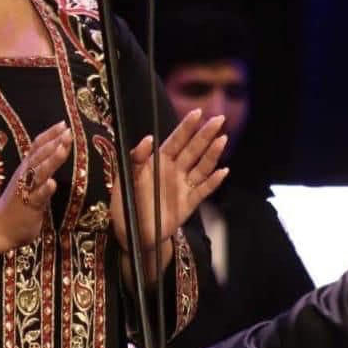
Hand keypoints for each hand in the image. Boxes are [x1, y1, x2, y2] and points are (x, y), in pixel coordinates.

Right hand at [0, 121, 71, 249]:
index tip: (63, 124)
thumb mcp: (28, 181)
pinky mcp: (29, 206)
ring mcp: (27, 190)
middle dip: (54, 143)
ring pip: (40, 172)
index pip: (38, 146)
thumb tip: (55, 151)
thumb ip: (40, 168)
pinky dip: (45, 189)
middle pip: (40, 155)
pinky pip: (37, 197)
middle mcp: (25, 175)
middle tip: (67, 132)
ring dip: (51, 160)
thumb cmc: (18, 204)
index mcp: (26, 168)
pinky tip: (53, 184)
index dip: (50, 134)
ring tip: (62, 149)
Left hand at [110, 108, 227, 253]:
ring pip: (201, 167)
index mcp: (158, 161)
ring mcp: (183, 186)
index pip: (175, 140)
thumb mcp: (125, 180)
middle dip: (205, 134)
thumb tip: (148, 139)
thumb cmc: (126, 204)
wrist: (132, 235)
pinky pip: (203, 190)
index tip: (198, 112)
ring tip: (223, 140)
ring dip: (212, 154)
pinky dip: (213, 182)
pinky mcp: (188, 204)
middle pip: (193, 149)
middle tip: (219, 119)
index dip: (186, 126)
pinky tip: (223, 172)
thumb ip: (135, 159)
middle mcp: (174, 170)